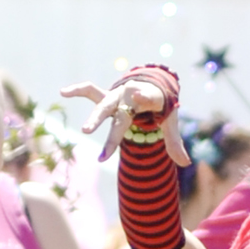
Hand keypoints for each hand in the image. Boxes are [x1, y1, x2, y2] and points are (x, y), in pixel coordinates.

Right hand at [61, 79, 190, 166]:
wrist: (155, 85)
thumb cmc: (163, 107)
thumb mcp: (170, 122)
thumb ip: (175, 142)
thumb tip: (186, 163)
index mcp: (151, 98)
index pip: (149, 98)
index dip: (145, 97)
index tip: (140, 94)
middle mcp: (132, 95)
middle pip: (122, 113)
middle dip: (114, 128)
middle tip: (106, 141)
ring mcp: (118, 95)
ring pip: (105, 106)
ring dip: (96, 119)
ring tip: (86, 131)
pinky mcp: (108, 96)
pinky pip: (90, 91)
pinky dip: (77, 90)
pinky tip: (63, 92)